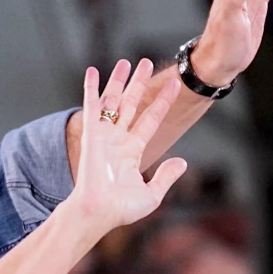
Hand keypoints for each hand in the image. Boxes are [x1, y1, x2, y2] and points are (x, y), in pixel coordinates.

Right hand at [65, 59, 186, 237]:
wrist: (98, 212)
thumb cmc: (120, 209)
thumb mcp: (152, 194)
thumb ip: (166, 176)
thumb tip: (181, 162)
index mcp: (131, 152)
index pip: (150, 119)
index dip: (162, 102)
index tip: (174, 85)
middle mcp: (117, 140)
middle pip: (131, 104)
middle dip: (139, 84)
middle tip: (145, 63)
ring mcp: (104, 135)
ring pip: (113, 101)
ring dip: (118, 81)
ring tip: (126, 61)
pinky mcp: (91, 134)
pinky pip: (91, 106)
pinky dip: (91, 88)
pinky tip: (92, 71)